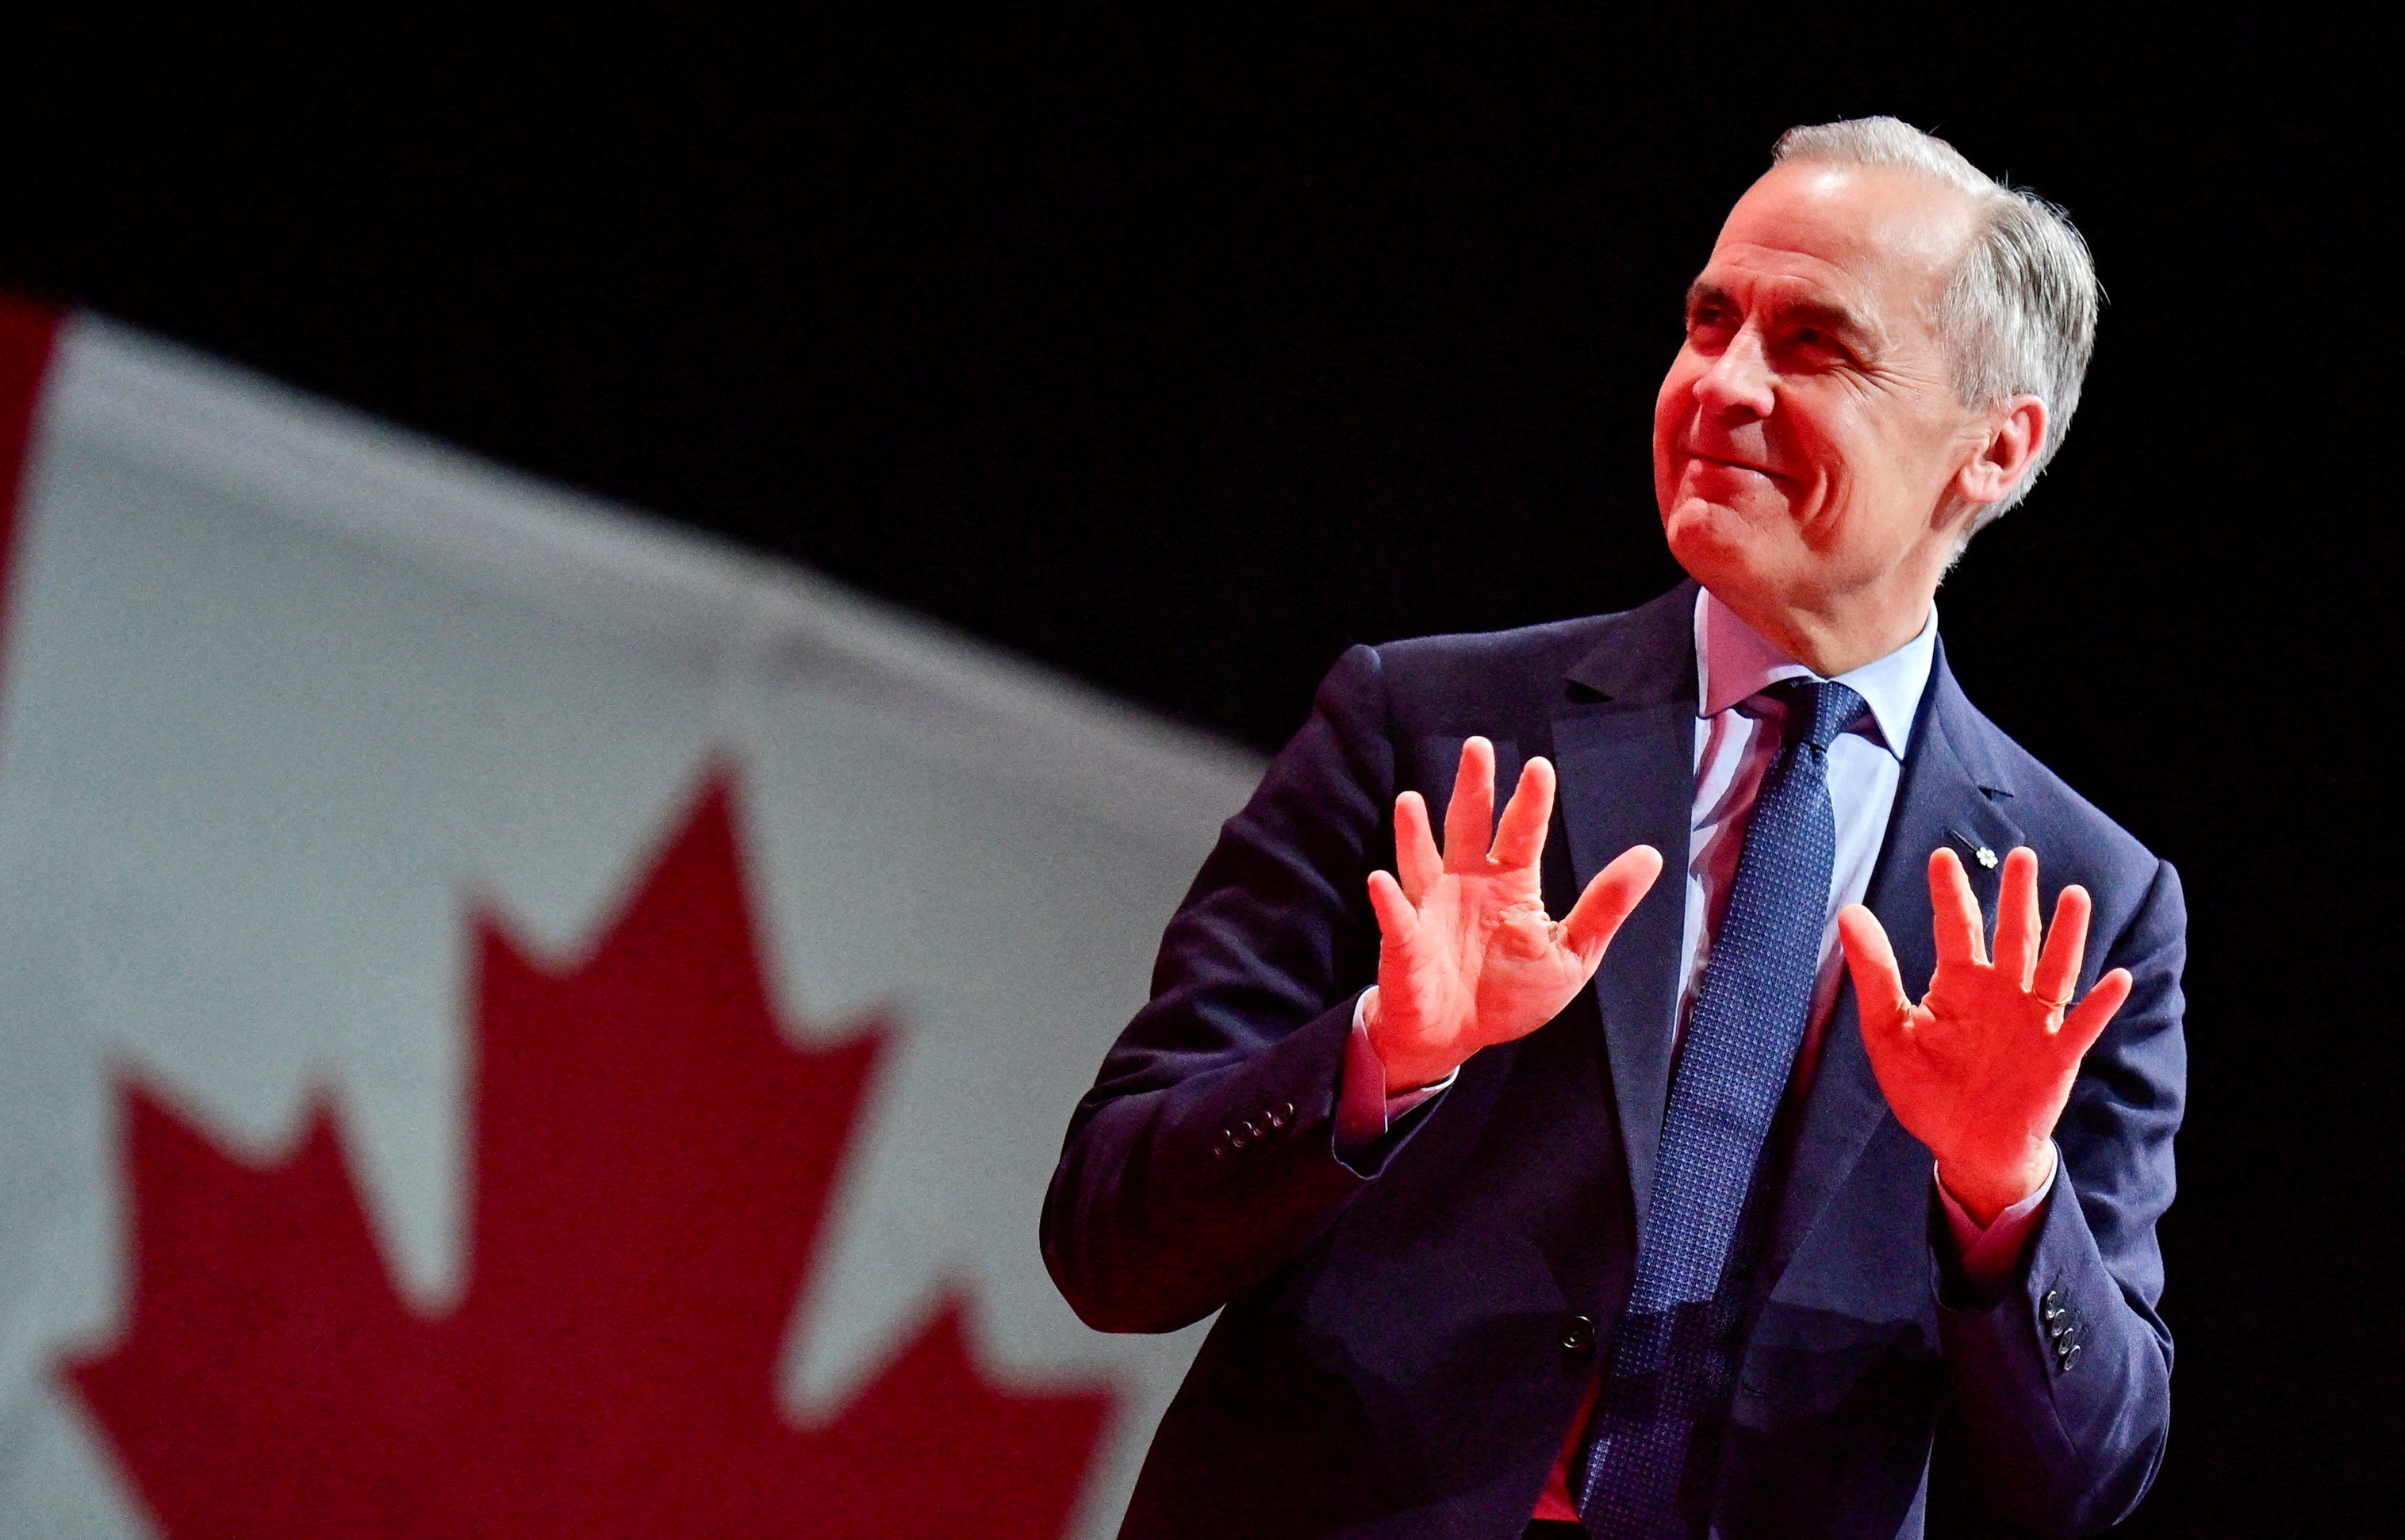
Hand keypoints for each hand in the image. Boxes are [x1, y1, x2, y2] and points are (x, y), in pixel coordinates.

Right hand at [1364, 737, 1661, 1092]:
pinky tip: (1379, 880)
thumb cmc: (1510, 992)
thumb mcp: (1572, 953)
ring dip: (1415, 832)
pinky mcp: (1406, 943)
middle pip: (1469, 826)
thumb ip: (1605, 906)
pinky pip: (1397, 920)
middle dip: (1473, 788)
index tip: (1540, 768)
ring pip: (1423, 861)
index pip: (1522, 833)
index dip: (1531, 802)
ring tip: (1411, 801)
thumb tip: (1650, 856)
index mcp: (1510, 883)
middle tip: (1478, 747)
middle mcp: (1467, 884)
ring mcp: (1432, 909)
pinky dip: (1387, 901)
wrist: (1456, 1035)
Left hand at [1837, 846, 2133, 1225]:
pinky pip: (2081, 1026)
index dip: (1951, 893)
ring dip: (2066, 934)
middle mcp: (2001, 995)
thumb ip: (1874, 973)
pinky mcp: (2056, 1057)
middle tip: (2022, 856)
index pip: (1957, 928)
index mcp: (1960, 985)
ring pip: (2053, 968)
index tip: (1943, 857)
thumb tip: (1850, 912)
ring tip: (2073, 894)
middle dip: (2018, 897)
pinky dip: (2100, 1004)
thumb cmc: (1927, 1090)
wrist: (1965, 1146)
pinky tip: (2118, 977)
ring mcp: (2032, 1023)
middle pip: (2014, 936)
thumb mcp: (1889, 1030)